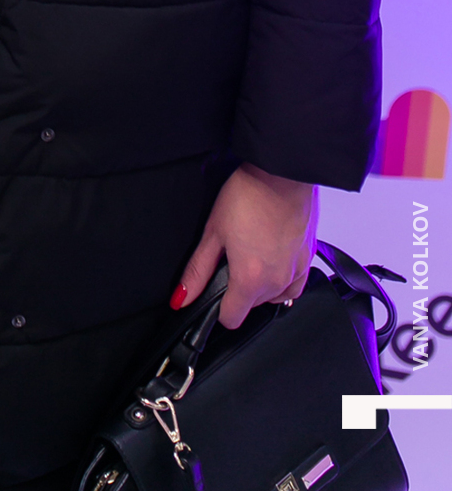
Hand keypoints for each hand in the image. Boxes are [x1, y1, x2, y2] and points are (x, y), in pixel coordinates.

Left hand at [173, 163, 317, 329]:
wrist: (282, 172)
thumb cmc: (248, 195)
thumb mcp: (213, 231)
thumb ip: (197, 270)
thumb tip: (181, 297)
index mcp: (251, 280)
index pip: (232, 318)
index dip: (217, 308)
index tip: (213, 291)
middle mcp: (277, 283)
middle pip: (252, 305)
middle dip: (238, 289)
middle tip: (230, 257)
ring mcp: (296, 272)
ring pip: (274, 296)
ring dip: (261, 284)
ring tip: (251, 252)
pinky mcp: (309, 259)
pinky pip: (294, 284)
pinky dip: (282, 278)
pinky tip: (271, 256)